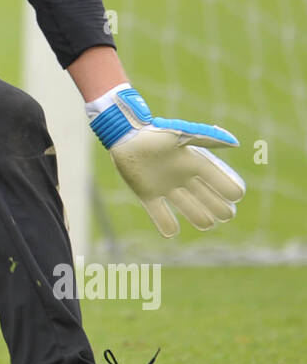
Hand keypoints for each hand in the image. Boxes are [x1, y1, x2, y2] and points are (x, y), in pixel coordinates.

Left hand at [87, 85, 245, 237]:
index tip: (236, 195)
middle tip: (226, 215)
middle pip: (209, 198)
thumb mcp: (182, 135)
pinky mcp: (148, 194)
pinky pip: (160, 214)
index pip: (220, 180)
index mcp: (195, 162)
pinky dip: (165, 224)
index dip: (230, 188)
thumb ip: (207, 138)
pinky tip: (171, 230)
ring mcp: (166, 186)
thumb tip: (235, 143)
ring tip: (206, 223)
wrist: (125, 136)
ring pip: (189, 208)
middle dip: (220, 208)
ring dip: (199, 218)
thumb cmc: (155, 133)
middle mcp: (183, 176)